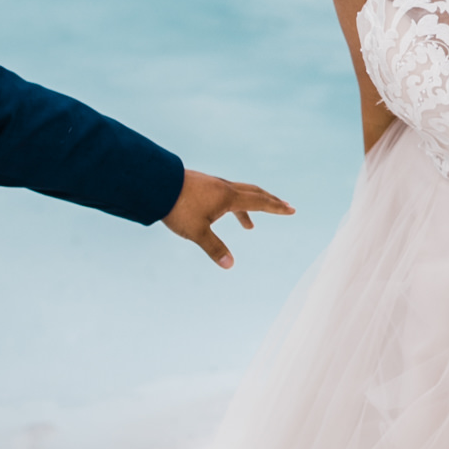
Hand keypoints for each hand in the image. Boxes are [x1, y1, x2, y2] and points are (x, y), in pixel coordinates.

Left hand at [162, 169, 294, 269]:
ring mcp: (213, 185)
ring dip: (249, 207)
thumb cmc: (178, 207)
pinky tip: (222, 214)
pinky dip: (232, 205)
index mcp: (228, 197)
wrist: (156, 184)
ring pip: (239, 193)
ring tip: (249, 227)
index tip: (292, 209)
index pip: (260, 202)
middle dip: (270, 202)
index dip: (277, 208)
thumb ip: (214, 248)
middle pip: (254, 193)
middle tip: (285, 207)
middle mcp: (224, 187)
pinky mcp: (202, 185)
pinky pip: (225, 194)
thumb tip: (230, 265)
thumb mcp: (196, 232)